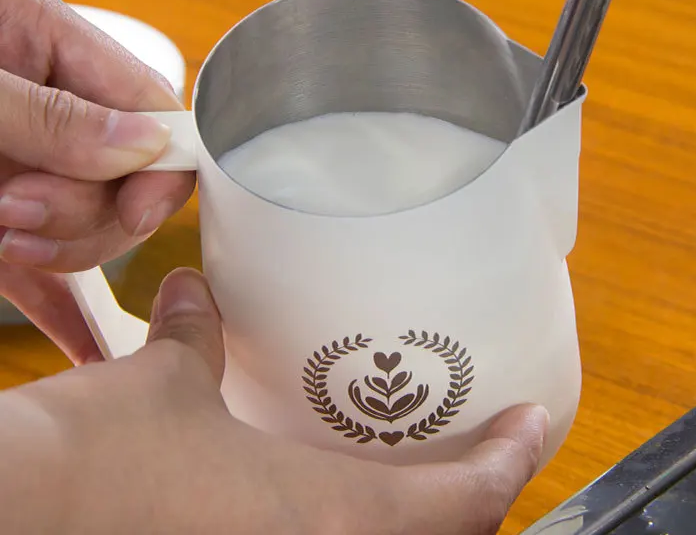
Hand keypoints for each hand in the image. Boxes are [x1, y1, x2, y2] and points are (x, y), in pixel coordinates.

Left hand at [0, 0, 194, 361]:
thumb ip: (48, 112)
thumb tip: (144, 145)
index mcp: (49, 40)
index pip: (152, 108)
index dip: (159, 161)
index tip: (132, 206)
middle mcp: (45, 105)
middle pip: (124, 176)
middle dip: (86, 209)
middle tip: (14, 210)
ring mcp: (20, 163)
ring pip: (86, 225)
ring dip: (57, 245)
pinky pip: (42, 264)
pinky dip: (63, 303)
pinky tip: (86, 340)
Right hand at [0, 269, 547, 534]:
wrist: (17, 515)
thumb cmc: (98, 465)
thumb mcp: (164, 382)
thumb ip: (195, 334)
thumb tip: (194, 291)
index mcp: (325, 515)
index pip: (464, 501)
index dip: (513, 458)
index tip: (535, 420)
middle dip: (474, 491)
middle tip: (485, 439)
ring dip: (415, 510)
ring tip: (421, 462)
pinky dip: (345, 517)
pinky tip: (319, 492)